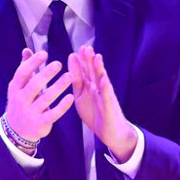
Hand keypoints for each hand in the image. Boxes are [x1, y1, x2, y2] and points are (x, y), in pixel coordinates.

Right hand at [4, 48, 73, 150]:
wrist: (17, 131)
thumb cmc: (21, 103)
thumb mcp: (18, 87)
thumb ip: (24, 69)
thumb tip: (26, 50)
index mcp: (15, 89)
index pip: (22, 73)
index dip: (32, 63)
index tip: (44, 54)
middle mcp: (21, 100)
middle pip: (34, 85)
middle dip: (46, 74)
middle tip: (58, 64)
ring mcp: (30, 113)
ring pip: (45, 99)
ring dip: (58, 87)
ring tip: (69, 76)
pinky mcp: (40, 123)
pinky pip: (53, 114)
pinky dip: (62, 106)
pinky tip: (70, 97)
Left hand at [68, 45, 136, 160]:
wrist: (111, 132)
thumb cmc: (96, 114)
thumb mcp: (81, 98)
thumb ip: (77, 84)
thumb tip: (69, 70)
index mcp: (89, 88)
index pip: (84, 73)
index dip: (80, 63)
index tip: (74, 52)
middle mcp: (98, 89)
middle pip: (93, 72)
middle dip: (89, 60)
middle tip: (85, 47)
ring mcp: (105, 96)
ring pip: (102, 80)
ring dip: (99, 68)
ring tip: (96, 57)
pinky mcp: (109, 106)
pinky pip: (107, 96)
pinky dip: (105, 87)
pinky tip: (103, 79)